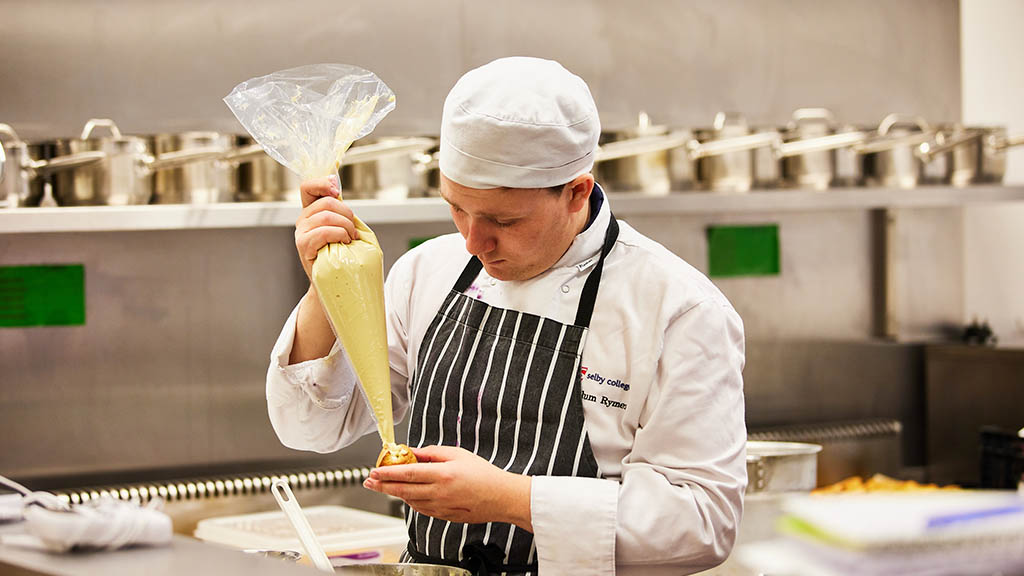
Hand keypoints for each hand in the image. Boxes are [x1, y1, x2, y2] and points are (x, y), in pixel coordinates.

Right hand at [294, 175, 359, 280]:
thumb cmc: (347, 256)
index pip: (308, 188)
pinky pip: (323, 232)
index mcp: (313, 212)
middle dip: (347, 214)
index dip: (321, 183)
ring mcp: (302, 233)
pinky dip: (339, 234)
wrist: (338, 282)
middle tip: (353, 231)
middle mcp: (304, 220)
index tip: (336, 189)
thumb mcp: (348, 229)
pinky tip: (344, 243)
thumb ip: (342, 211)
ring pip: (326, 216)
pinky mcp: (303, 246)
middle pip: (326, 202)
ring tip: (350, 239)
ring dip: (345, 226)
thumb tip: (337, 191)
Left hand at [363, 445, 532, 531]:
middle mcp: (439, 492)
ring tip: (384, 486)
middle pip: (403, 490)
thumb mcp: (458, 454)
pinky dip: (410, 501)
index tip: (375, 471)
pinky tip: (405, 495)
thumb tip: (413, 452)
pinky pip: (421, 509)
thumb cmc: (483, 474)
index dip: (388, 473)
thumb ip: (432, 453)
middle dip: (383, 486)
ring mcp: (441, 506)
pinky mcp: (444, 515)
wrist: (500, 497)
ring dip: (395, 494)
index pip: (408, 474)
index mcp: (443, 474)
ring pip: (410, 501)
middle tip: (369, 481)